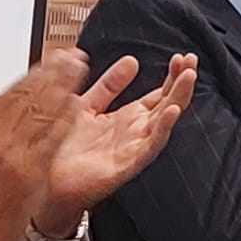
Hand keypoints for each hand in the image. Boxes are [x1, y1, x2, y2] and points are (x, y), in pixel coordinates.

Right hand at [0, 49, 90, 240]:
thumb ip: (1, 120)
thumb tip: (21, 93)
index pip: (15, 89)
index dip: (38, 70)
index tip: (54, 56)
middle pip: (29, 93)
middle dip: (53, 71)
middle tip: (72, 56)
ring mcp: (14, 150)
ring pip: (41, 109)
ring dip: (62, 86)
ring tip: (79, 69)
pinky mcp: (30, 168)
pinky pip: (50, 138)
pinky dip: (63, 119)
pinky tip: (77, 105)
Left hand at [32, 52, 198, 234]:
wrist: (49, 182)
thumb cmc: (67, 150)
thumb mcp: (88, 105)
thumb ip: (109, 85)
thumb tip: (131, 61)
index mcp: (128, 118)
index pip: (159, 93)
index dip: (172, 75)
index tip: (181, 57)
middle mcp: (136, 132)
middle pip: (168, 103)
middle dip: (181, 82)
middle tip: (191, 60)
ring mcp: (134, 147)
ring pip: (165, 120)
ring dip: (178, 98)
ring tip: (189, 77)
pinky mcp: (128, 163)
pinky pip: (150, 145)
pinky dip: (163, 128)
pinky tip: (171, 111)